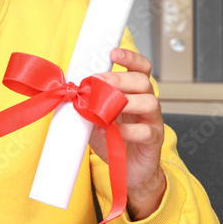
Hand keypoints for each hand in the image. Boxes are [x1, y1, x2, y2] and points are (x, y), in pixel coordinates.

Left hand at [89, 47, 166, 219]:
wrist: (130, 171)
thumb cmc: (114, 139)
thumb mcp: (96, 117)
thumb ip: (87, 103)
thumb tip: (68, 92)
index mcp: (135, 92)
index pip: (140, 68)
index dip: (130, 57)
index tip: (113, 52)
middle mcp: (147, 102)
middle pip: (143, 81)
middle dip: (119, 79)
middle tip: (98, 83)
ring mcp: (153, 121)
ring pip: (149, 102)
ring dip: (123, 102)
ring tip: (104, 109)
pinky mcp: (154, 141)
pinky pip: (145, 131)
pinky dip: (126, 129)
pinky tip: (111, 131)